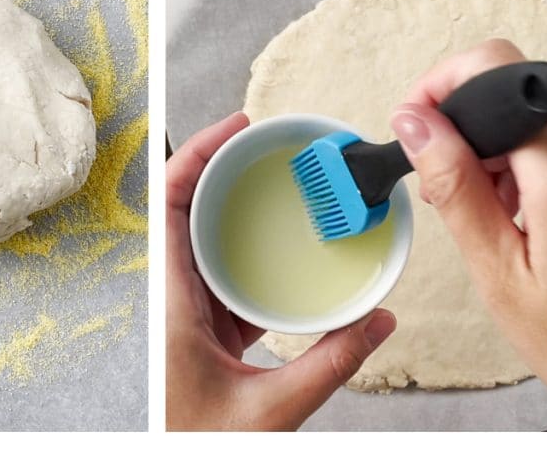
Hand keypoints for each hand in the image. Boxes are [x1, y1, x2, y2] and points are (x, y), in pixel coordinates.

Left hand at [166, 113, 395, 430]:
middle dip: (219, 166)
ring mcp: (185, 310)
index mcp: (171, 301)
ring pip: (201, 237)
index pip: (168, 203)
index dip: (195, 154)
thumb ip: (329, 365)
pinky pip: (220, 271)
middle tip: (259, 141)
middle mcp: (172, 296)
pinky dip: (244, 247)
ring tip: (267, 178)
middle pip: (184, 207)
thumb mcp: (271, 410)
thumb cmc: (197, 444)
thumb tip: (378, 322)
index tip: (234, 128)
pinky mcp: (201, 327)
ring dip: (229, 204)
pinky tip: (276, 246)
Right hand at [390, 39, 546, 430]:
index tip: (421, 125)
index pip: (490, 68)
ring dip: (508, 142)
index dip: (443, 87)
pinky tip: (539, 207)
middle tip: (455, 181)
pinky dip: (545, 155)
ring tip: (502, 207)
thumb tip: (414, 123)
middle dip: (471, 122)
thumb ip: (454, 185)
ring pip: (544, 108)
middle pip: (515, 87)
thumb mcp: (499, 272)